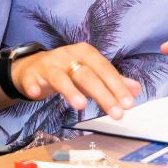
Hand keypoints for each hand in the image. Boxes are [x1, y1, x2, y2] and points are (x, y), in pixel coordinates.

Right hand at [10, 42, 141, 118]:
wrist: (33, 68)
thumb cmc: (67, 71)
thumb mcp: (90, 73)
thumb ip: (112, 81)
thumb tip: (135, 89)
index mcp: (85, 53)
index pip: (105, 69)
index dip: (117, 86)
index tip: (129, 104)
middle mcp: (68, 56)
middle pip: (87, 75)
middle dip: (103, 94)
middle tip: (116, 113)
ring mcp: (49, 64)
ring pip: (61, 77)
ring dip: (70, 90)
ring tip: (81, 105)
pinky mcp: (32, 74)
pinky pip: (32, 80)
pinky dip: (34, 86)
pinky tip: (35, 94)